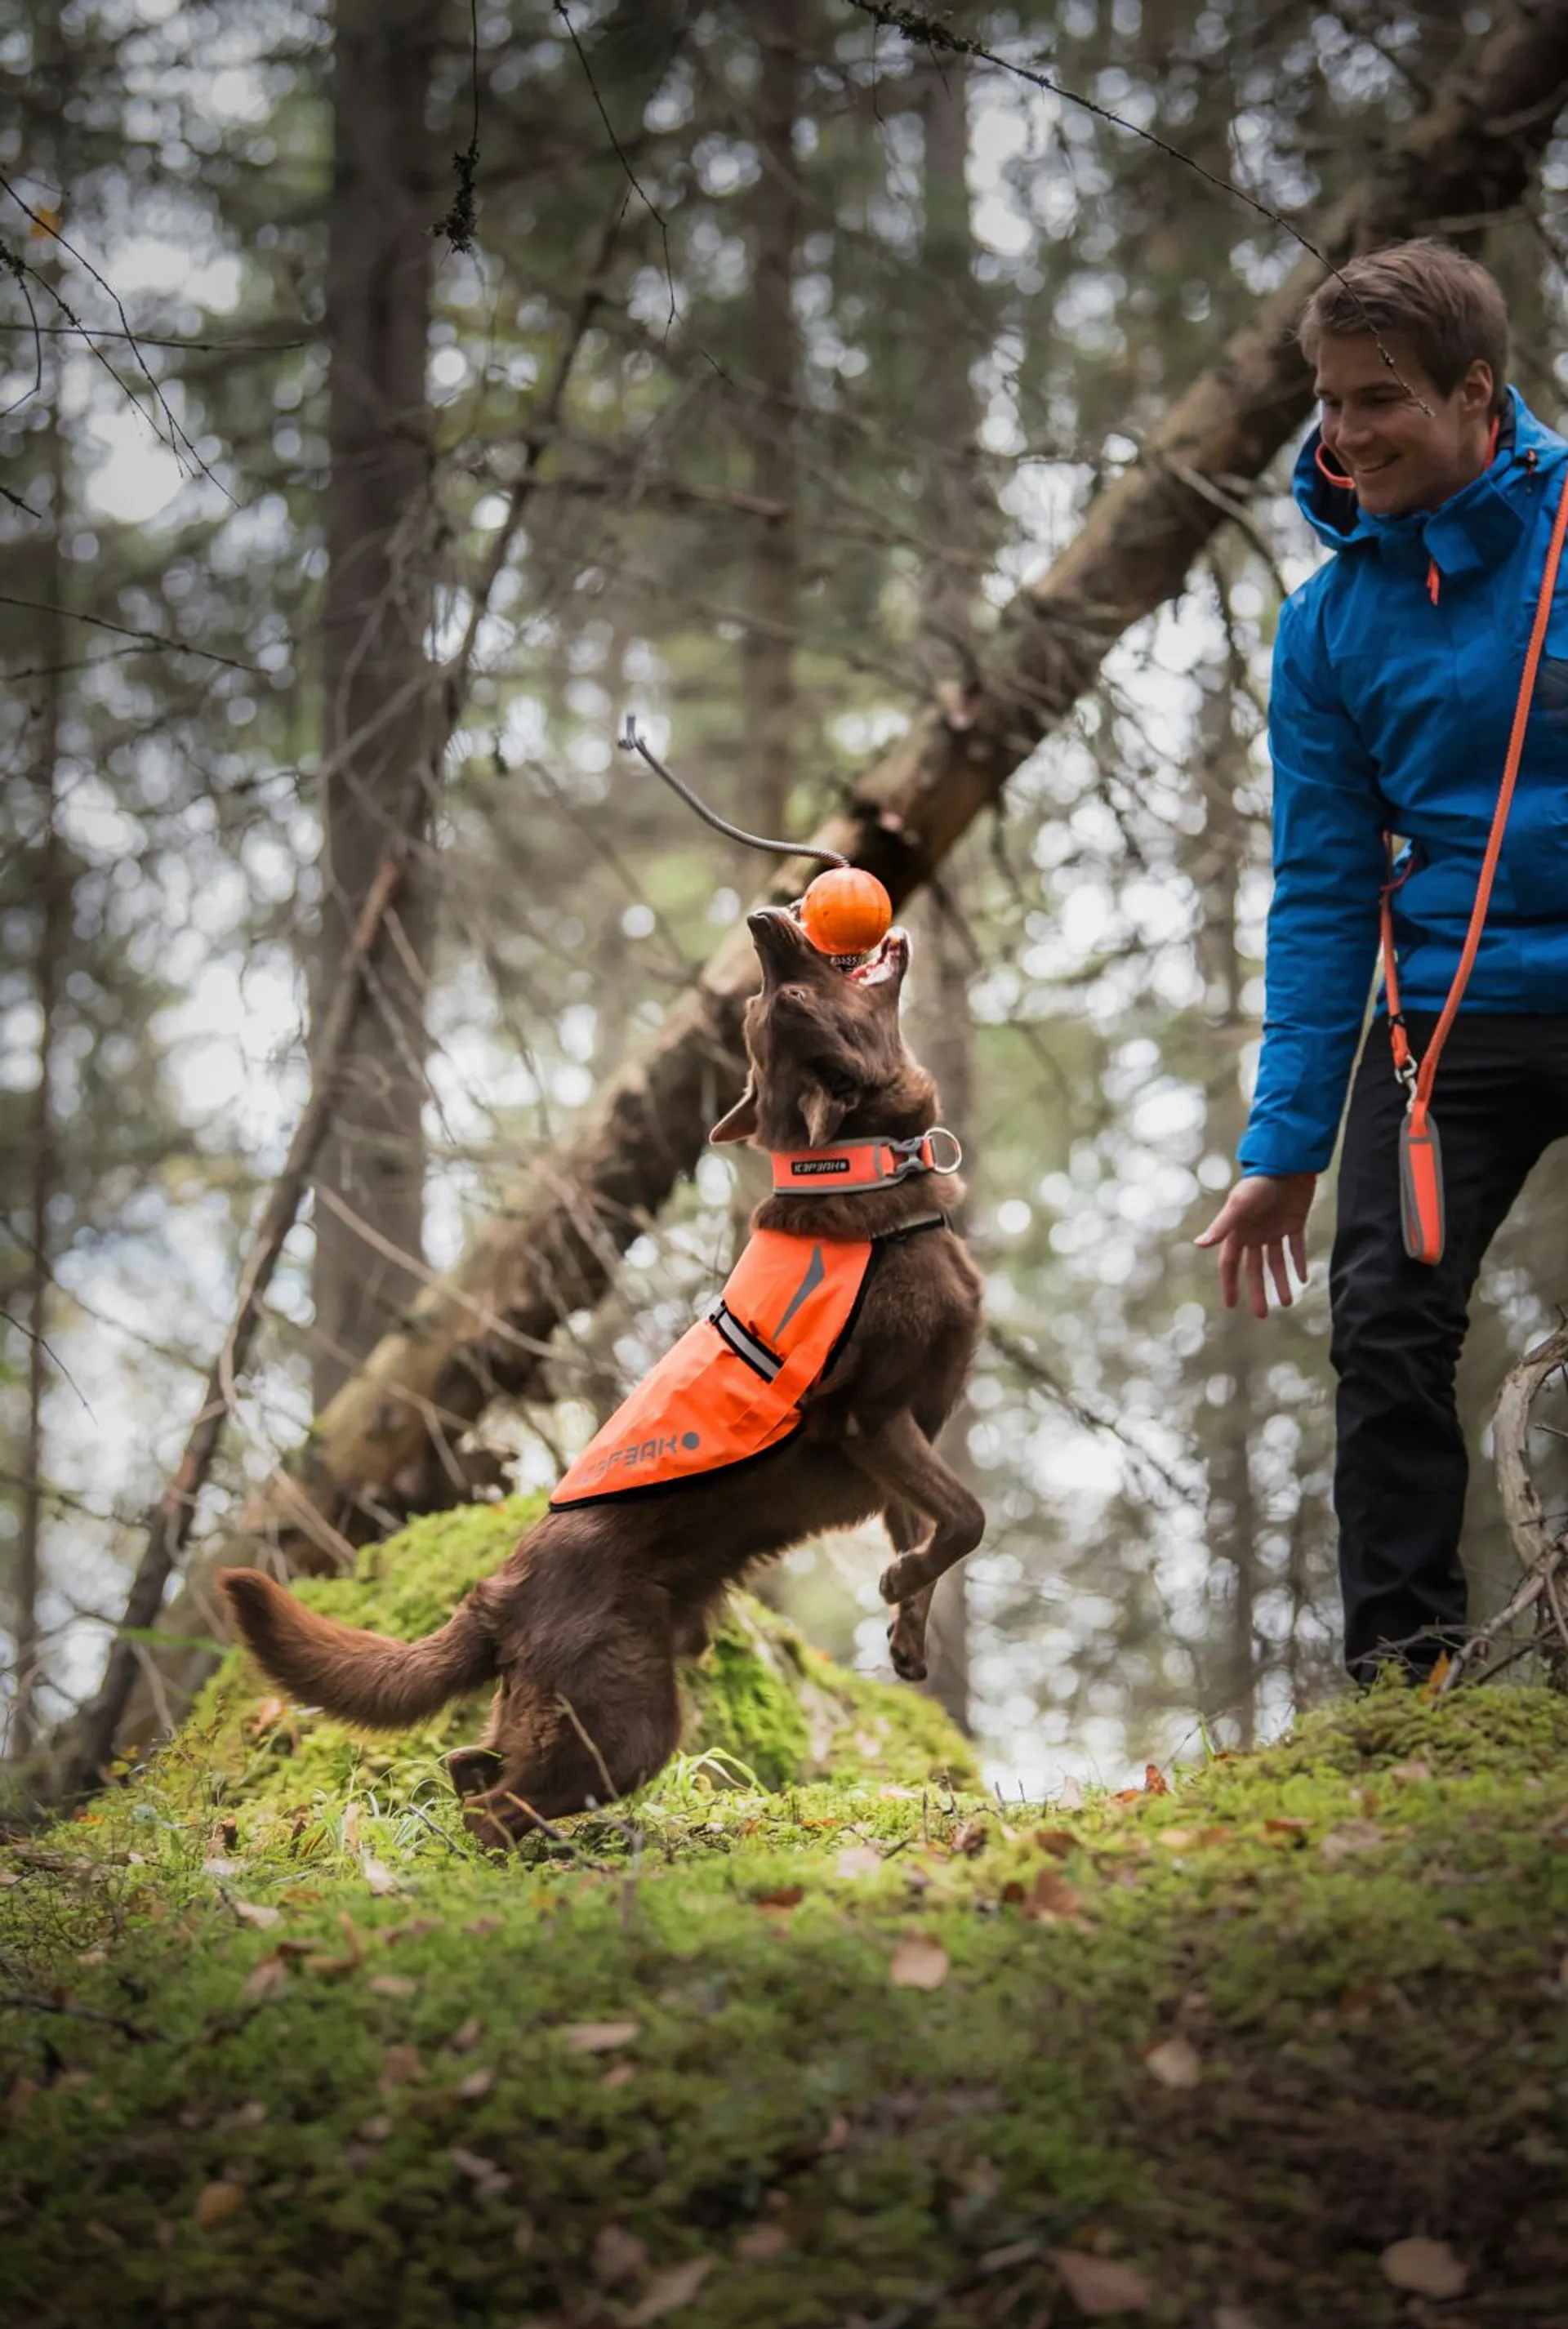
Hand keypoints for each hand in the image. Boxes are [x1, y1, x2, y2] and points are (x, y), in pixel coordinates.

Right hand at [1194, 1172, 1316, 1318]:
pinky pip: (1296, 1248)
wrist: (1287, 1164)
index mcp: (1238, 1231)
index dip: (1230, 1284)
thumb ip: (1222, 1226)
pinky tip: (1302, 1279)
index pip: (1230, 1264)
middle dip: (1257, 1291)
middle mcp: (1254, 1233)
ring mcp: (1274, 1230)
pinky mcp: (1293, 1223)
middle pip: (1254, 1269)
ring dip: (1281, 1282)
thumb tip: (1199, 1245)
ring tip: (1288, 1302)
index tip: (1231, 1305)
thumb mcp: (1239, 1205)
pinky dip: (1299, 1263)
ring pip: (1276, 1262)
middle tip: (1261, 1315)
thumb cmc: (1259, 1183)